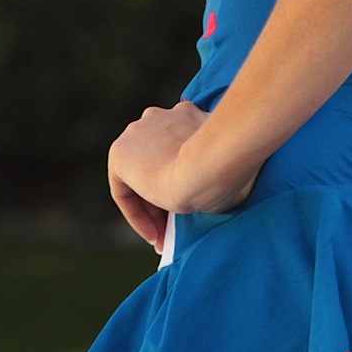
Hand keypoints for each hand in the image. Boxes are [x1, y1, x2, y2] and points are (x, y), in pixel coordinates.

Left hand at [107, 100, 255, 249]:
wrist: (211, 164)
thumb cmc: (232, 168)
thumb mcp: (228, 164)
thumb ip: (217, 169)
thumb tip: (219, 193)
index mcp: (188, 114)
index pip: (179, 151)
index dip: (185, 183)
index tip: (196, 207)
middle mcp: (159, 117)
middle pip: (158, 163)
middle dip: (167, 196)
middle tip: (179, 228)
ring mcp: (137, 132)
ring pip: (142, 178)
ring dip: (153, 207)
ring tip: (166, 237)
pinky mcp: (119, 153)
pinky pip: (124, 190)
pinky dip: (137, 214)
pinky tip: (154, 234)